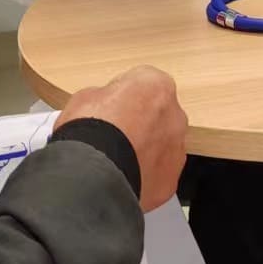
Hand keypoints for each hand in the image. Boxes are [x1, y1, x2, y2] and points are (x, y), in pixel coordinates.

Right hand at [56, 65, 187, 209]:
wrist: (94, 173)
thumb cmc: (90, 130)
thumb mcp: (86, 97)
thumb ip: (106, 97)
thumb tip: (105, 108)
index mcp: (157, 86)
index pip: (144, 85)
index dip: (123, 97)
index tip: (110, 108)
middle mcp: (174, 115)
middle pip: (159, 116)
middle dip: (140, 124)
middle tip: (114, 135)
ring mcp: (176, 149)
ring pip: (162, 146)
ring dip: (145, 150)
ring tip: (117, 161)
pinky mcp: (170, 178)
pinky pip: (159, 173)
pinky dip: (145, 175)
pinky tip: (122, 178)